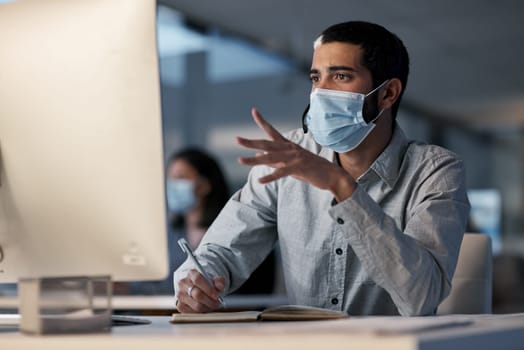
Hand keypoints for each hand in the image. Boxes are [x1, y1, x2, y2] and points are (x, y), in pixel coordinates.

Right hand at [175, 269, 224, 312]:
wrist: (195, 286)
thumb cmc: (206, 282)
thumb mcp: (214, 279)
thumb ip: (219, 281)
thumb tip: (220, 286)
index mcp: (191, 273)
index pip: (198, 280)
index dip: (209, 289)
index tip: (217, 296)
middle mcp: (183, 283)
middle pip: (197, 295)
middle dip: (210, 301)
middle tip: (218, 303)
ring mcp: (180, 295)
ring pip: (196, 305)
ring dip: (207, 308)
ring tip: (213, 306)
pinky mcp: (179, 305)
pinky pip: (192, 313)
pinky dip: (201, 313)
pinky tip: (206, 308)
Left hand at [237, 108, 355, 200]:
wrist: (332, 175)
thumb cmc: (311, 170)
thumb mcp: (291, 165)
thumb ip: (275, 161)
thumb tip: (260, 156)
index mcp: (288, 146)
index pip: (272, 131)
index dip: (262, 121)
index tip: (254, 110)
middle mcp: (290, 149)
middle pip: (267, 144)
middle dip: (251, 142)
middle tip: (237, 139)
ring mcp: (294, 157)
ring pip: (271, 158)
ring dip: (254, 160)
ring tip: (241, 160)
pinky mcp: (299, 168)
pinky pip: (282, 172)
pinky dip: (271, 176)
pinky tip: (261, 180)